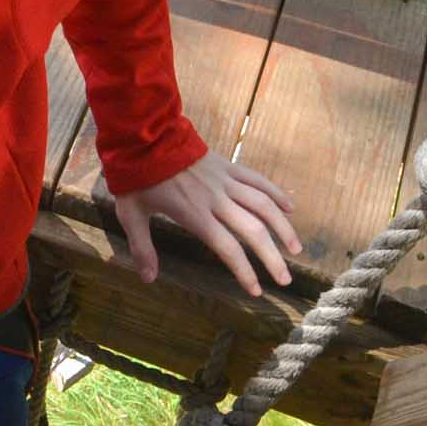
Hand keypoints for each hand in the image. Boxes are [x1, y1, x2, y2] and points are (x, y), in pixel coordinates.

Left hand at [109, 154, 300, 297]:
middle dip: (272, 258)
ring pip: (263, 205)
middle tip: (285, 280)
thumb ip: (142, 248)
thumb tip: (148, 279)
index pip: (228, 248)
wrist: (144, 135)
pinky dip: (276, 193)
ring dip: (283, 228)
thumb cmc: (136, 178)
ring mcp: (225, 181)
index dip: (244, 271)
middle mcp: (216, 199)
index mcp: (195, 214)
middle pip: (253, 231)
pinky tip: (290, 207)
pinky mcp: (228, 165)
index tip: (256, 290)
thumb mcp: (131, 216)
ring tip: (296, 249)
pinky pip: (258, 180)